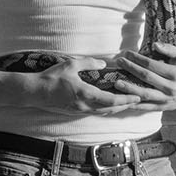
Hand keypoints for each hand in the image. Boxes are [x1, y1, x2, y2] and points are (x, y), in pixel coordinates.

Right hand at [22, 57, 158, 114]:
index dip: (126, 99)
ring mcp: (81, 110)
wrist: (35, 92)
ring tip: (129, 103)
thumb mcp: (70, 65)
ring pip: (104, 112)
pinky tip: (112, 105)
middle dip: (126, 105)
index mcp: (86, 94)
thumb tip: (104, 64)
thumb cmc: (51, 77)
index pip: (111, 100)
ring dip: (118, 108)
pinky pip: (96, 112)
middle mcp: (85, 105)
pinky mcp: (76, 111)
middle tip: (139, 100)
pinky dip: (107, 109)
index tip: (138, 96)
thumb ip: (88, 63)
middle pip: (111, 109)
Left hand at [101, 42, 175, 106]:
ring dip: (129, 88)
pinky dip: (134, 104)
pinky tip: (123, 99)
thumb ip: (169, 49)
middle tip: (119, 62)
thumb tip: (154, 45)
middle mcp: (171, 88)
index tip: (127, 53)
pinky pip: (146, 107)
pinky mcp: (163, 107)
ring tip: (116, 83)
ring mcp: (166, 99)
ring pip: (145, 94)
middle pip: (146, 77)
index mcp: (175, 74)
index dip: (138, 59)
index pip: (152, 65)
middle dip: (131, 68)